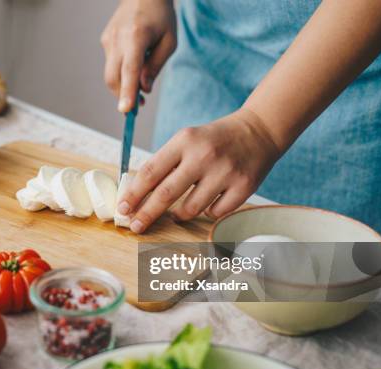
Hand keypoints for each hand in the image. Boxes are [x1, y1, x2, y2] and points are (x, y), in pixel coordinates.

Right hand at [101, 0, 176, 111]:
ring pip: (111, 74)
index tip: (126, 110)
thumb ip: (156, 67)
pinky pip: (112, 64)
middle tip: (138, 107)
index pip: (129, 70)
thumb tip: (144, 90)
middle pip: (113, 78)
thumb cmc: (161, 16)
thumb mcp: (169, 42)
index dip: (127, 92)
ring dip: (123, 85)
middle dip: (123, 96)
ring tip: (140, 86)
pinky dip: (121, 72)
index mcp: (136, 37)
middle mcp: (118, 39)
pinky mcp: (105, 41)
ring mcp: (108, 40)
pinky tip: (134, 62)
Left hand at [117, 108, 282, 232]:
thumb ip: (164, 164)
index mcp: (184, 141)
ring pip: (190, 209)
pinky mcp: (243, 186)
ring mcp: (225, 172)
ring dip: (178, 215)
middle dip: (146, 214)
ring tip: (176, 213)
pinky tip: (209, 201)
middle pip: (166, 194)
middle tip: (135, 226)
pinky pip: (214, 212)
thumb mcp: (186, 140)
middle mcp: (203, 155)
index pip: (150, 172)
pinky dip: (207, 211)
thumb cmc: (214, 140)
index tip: (122, 208)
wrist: (258, 131)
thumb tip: (136, 195)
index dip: (133, 194)